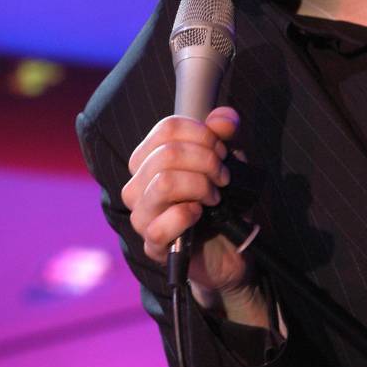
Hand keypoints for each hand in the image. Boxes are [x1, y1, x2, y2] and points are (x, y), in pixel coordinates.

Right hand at [121, 107, 268, 325]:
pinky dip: (188, 214)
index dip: (201, 134)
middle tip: (223, 177)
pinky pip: (162, 223)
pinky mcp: (152, 245)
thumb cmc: (220, 201)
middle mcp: (137, 184)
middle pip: (166, 154)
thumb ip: (223, 135)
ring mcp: (141, 215)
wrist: (229, 248)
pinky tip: (200, 216)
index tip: (222, 150)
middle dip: (206, 161)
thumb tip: (225, 119)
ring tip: (214, 196)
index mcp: (149, 159)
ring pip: (164, 183)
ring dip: (199, 186)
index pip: (167, 129)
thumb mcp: (226, 161)